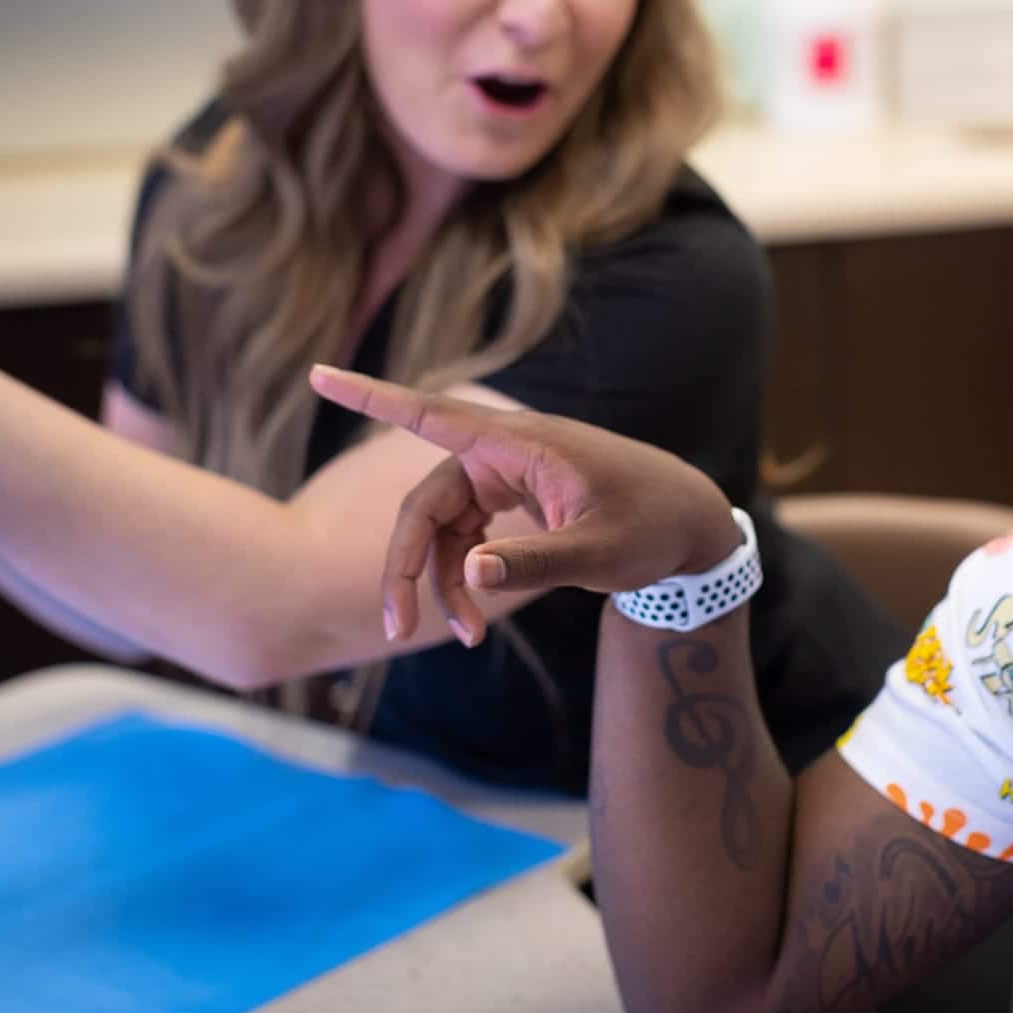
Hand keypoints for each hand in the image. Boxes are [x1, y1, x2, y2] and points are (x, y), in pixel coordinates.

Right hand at [309, 364, 740, 642]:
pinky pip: (470, 537)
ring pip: (447, 529)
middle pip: (428, 504)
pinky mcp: (517, 500)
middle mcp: (507, 453)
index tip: (318, 374)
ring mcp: (510, 476)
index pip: (431, 414)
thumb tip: (473, 573)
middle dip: (409, 565)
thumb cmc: (653, 527)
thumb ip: (537, 560)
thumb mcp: (602, 552)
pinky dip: (467, 576)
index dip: (370, 397)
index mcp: (522, 445)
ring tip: (469, 637)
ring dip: (445, 582)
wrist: (694, 526)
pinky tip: (475, 618)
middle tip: (398, 627)